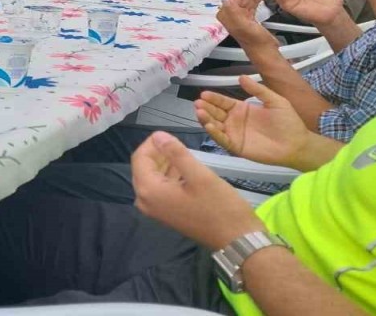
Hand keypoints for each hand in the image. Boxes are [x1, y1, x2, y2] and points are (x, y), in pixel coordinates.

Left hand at [130, 132, 264, 250]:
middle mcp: (145, 201)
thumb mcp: (199, 174)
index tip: (172, 135)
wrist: (236, 240)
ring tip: (186, 158)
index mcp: (149, 190)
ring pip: (152, 177)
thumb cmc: (219, 206)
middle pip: (143, 167)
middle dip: (159, 153)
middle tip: (182, 146)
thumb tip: (158, 135)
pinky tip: (186, 172)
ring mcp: (154, 209)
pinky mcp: (165, 213)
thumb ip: (176, 152)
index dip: (153, 142)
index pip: (140, 157)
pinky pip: (160, 188)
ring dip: (166, 164)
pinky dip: (170, 176)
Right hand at [195, 76, 313, 169]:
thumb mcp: (275, 100)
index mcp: (242, 109)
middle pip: (216, 113)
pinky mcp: (237, 146)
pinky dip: (214, 133)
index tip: (204, 94)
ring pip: (216, 126)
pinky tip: (209, 126)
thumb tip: (241, 77)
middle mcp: (235, 121)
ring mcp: (234, 134)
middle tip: (197, 103)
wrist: (297, 143)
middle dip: (206, 108)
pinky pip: (222, 139)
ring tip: (199, 112)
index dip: (213, 98)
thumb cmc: (288, 122)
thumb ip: (258, 90)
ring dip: (206, 119)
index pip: (223, 102)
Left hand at [215, 0, 274, 46]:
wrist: (266, 53)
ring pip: (247, 0)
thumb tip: (225, 0)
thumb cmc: (256, 42)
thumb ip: (234, 13)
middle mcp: (233, 17)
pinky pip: (251, 5)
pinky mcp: (249, 21)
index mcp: (228, 18)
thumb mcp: (244, 27)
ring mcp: (241, 19)